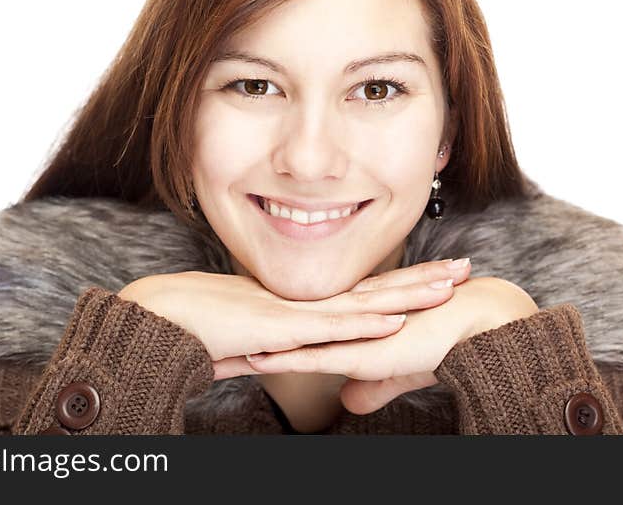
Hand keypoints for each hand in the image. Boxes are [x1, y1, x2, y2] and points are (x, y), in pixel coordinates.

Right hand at [116, 260, 468, 369]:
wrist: (159, 318)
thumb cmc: (197, 329)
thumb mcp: (247, 342)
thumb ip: (269, 347)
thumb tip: (278, 355)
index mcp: (303, 305)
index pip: (363, 293)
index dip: (400, 284)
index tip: (435, 277)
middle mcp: (306, 302)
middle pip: (374, 289)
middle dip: (421, 279)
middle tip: (463, 267)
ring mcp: (295, 311)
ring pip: (362, 301)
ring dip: (407, 295)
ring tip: (449, 284)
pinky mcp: (278, 327)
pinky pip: (327, 327)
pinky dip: (362, 324)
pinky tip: (394, 320)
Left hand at [234, 276, 538, 414]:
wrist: (473, 321)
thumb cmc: (440, 340)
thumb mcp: (396, 369)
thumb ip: (371, 385)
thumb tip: (350, 403)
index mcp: (342, 324)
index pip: (291, 331)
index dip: (257, 336)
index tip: (224, 340)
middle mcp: (338, 325)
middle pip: (278, 332)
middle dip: (238, 338)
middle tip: (201, 339)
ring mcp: (345, 335)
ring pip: (285, 344)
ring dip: (248, 351)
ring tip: (210, 355)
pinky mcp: (359, 350)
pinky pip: (312, 356)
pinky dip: (282, 359)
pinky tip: (254, 362)